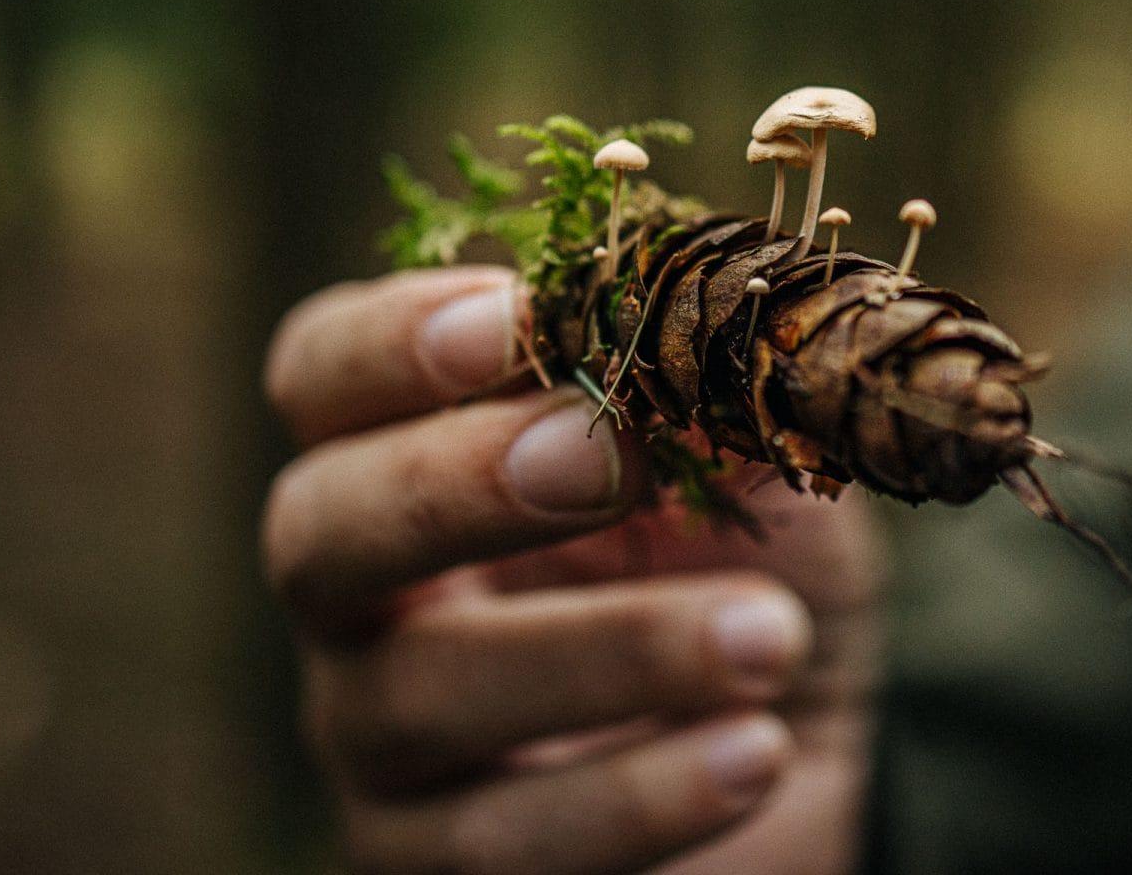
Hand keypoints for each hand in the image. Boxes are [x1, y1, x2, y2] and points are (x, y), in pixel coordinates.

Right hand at [262, 267, 882, 873]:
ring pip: (417, 702)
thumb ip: (710, 384)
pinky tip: (757, 752)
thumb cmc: (751, 562)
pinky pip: (501, 846)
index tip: (516, 316)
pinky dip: (640, 794)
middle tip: (609, 459)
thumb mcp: (751, 458)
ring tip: (767, 635)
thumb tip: (696, 312)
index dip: (388, 343)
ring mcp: (383, 747)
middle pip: (318, 532)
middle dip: (457, 486)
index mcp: (413, 456)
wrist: (813, 741)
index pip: (322, 377)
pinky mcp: (434, 868)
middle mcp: (366, 600)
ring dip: (607, 654)